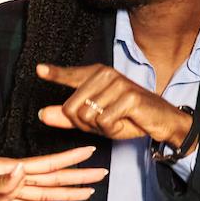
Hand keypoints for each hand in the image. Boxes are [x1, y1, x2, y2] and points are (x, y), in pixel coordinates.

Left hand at [0, 146, 106, 200]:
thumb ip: (0, 181)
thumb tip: (24, 173)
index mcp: (8, 168)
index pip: (47, 164)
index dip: (70, 160)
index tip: (91, 153)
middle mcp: (12, 177)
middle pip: (52, 179)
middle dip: (77, 178)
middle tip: (101, 176)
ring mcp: (5, 191)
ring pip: (43, 192)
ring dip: (65, 193)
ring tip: (87, 193)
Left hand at [34, 63, 192, 145]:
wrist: (161, 120)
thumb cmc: (127, 117)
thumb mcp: (95, 119)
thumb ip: (68, 117)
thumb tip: (42, 114)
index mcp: (96, 75)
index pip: (70, 74)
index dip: (54, 74)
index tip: (39, 70)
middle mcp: (106, 74)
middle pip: (71, 107)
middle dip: (83, 124)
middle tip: (104, 122)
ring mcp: (118, 84)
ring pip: (87, 116)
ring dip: (99, 128)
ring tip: (116, 121)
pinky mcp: (129, 97)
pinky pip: (105, 122)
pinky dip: (112, 130)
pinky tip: (124, 123)